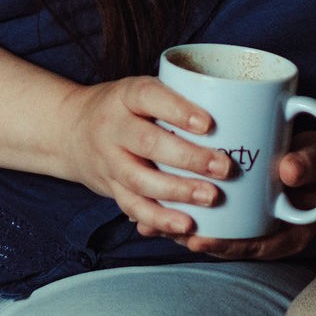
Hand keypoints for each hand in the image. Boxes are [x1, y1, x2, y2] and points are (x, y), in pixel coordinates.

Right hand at [58, 77, 234, 236]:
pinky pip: (133, 207)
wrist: (71, 129)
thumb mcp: (143, 90)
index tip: (208, 123)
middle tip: (224, 167)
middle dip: (188, 158)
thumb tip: (245, 113)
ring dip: (176, 192)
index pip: (149, 96)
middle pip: (147, 142)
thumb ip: (180, 97)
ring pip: (139, 179)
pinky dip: (158, 218)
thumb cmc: (126, 108)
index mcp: (126, 95)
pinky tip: (184, 225)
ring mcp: (108, 160)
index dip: (177, 110)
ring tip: (211, 198)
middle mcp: (112, 126)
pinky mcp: (109, 188)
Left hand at [150, 125, 315, 260]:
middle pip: (225, 242)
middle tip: (156, 227)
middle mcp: (266, 234)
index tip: (198, 241)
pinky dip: (184, 208)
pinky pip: (210, 214)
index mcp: (289, 234)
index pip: (254, 247)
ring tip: (143, 219)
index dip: (225, 246)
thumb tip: (288, 171)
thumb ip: (308, 166)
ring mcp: (250, 223)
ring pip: (213, 230)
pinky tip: (153, 200)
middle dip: (189, 238)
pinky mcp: (238, 208)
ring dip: (178, 225)